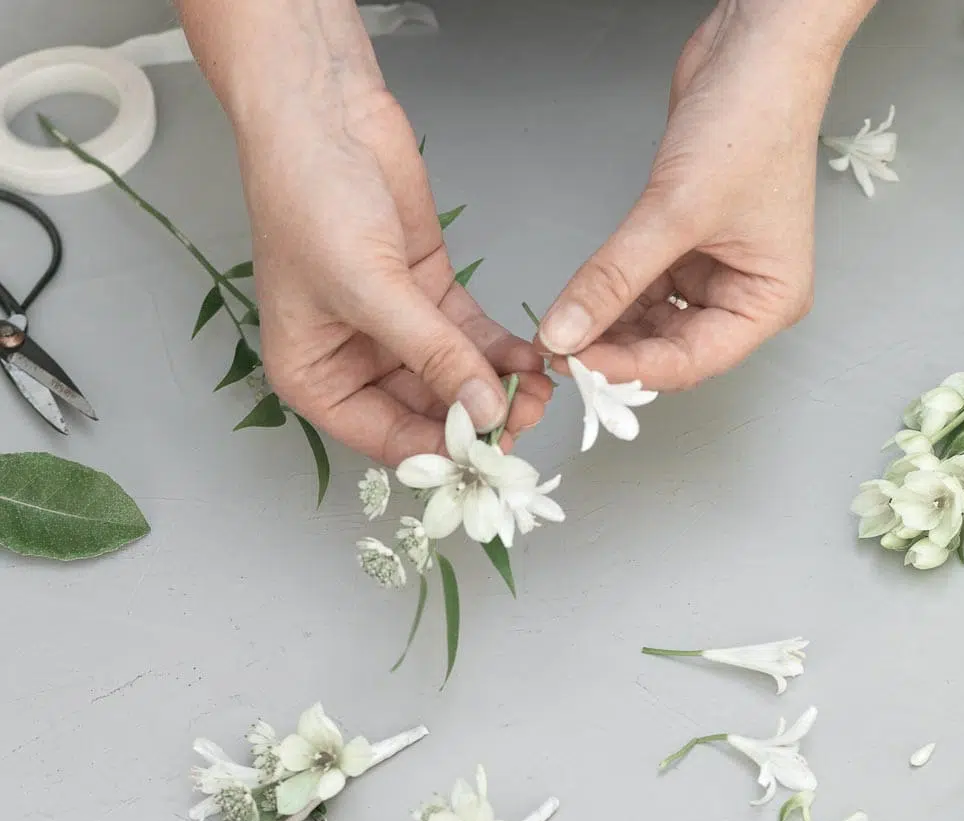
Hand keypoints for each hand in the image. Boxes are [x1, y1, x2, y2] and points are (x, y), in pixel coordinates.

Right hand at [237, 90, 550, 465]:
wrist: (320, 112)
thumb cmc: (311, 201)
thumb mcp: (370, 291)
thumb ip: (432, 356)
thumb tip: (485, 413)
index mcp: (315, 378)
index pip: (387, 438)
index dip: (442, 450)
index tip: (494, 454)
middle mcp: (353, 363)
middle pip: (425, 412)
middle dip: (477, 418)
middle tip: (527, 421)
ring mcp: (394, 330)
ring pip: (453, 376)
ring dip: (496, 386)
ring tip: (541, 392)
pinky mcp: (426, 295)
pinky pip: (467, 337)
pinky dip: (498, 351)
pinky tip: (530, 360)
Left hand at [536, 3, 842, 389]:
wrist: (755, 47)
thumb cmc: (753, 119)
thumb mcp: (675, 212)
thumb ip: (614, 278)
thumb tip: (566, 332)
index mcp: (767, 300)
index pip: (691, 360)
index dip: (631, 369)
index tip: (578, 366)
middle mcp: (742, 294)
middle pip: (668, 348)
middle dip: (614, 351)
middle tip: (561, 353)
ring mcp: (713, 271)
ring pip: (650, 321)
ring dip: (607, 327)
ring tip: (562, 331)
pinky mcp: (684, 247)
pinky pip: (642, 288)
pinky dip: (610, 296)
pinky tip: (578, 303)